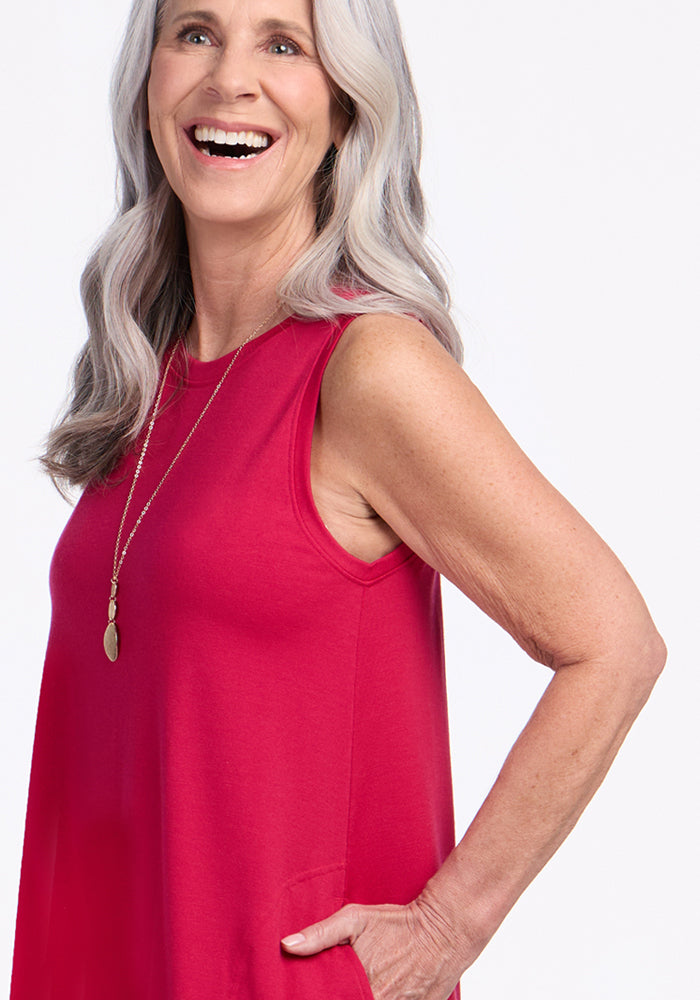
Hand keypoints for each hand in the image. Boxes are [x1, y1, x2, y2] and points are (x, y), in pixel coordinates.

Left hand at [280, 894, 465, 999]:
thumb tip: (287, 945)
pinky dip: (387, 999)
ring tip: (365, 981)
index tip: (313, 992)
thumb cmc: (398, 923)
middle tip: (342, 985)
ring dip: (361, 997)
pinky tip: (383, 987)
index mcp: (362, 988)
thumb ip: (321, 934)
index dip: (322, 995)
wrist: (446, 928)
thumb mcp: (356, 919)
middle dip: (344, 995)